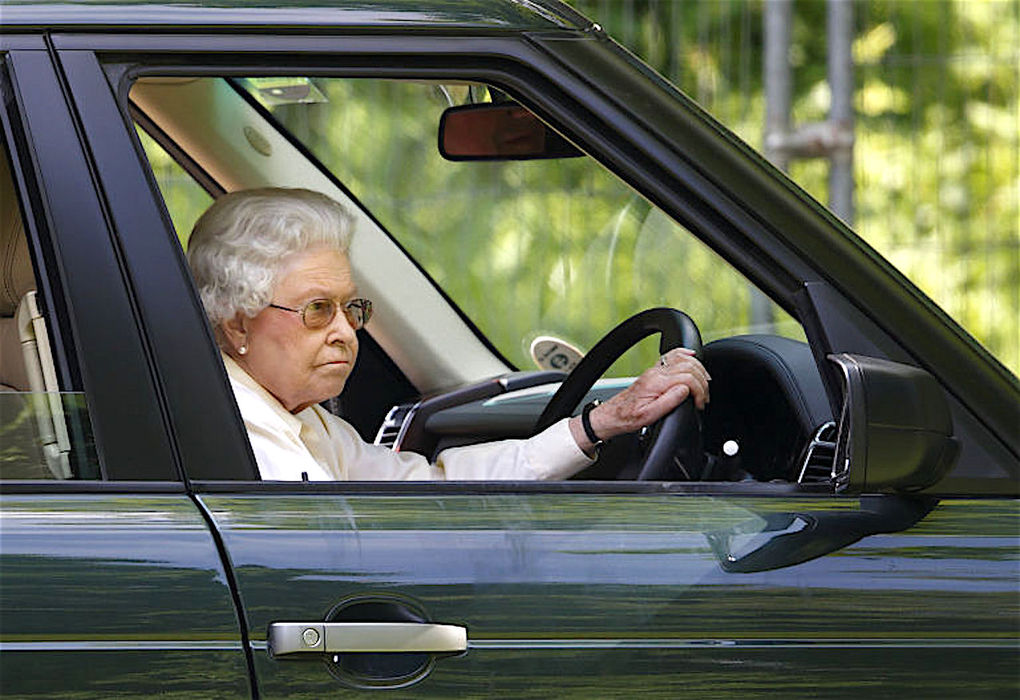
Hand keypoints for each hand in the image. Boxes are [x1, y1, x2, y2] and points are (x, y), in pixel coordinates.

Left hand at [568, 347, 709, 452]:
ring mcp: (655, 370)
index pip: (687, 378)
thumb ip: (668, 402)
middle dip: (702, 382)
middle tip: (703, 398)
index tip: (700, 403)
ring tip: (704, 385)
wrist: (614, 414)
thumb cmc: (629, 417)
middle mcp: (656, 373)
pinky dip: (685, 354)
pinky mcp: (655, 371)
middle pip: (689, 367)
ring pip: (684, 359)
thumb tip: (685, 390)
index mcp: (656, 383)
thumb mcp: (648, 416)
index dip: (699, 391)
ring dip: (699, 369)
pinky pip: (673, 356)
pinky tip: (692, 356)